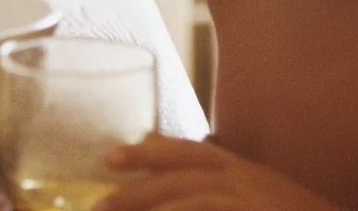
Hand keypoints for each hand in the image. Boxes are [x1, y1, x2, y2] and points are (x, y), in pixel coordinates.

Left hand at [97, 134, 339, 210]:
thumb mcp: (257, 190)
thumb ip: (216, 179)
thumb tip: (161, 165)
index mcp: (244, 170)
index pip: (191, 152)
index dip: (148, 153)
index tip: (109, 157)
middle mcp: (248, 182)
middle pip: (185, 175)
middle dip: (140, 187)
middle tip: (100, 202)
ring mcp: (253, 204)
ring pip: (193, 201)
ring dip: (153, 208)